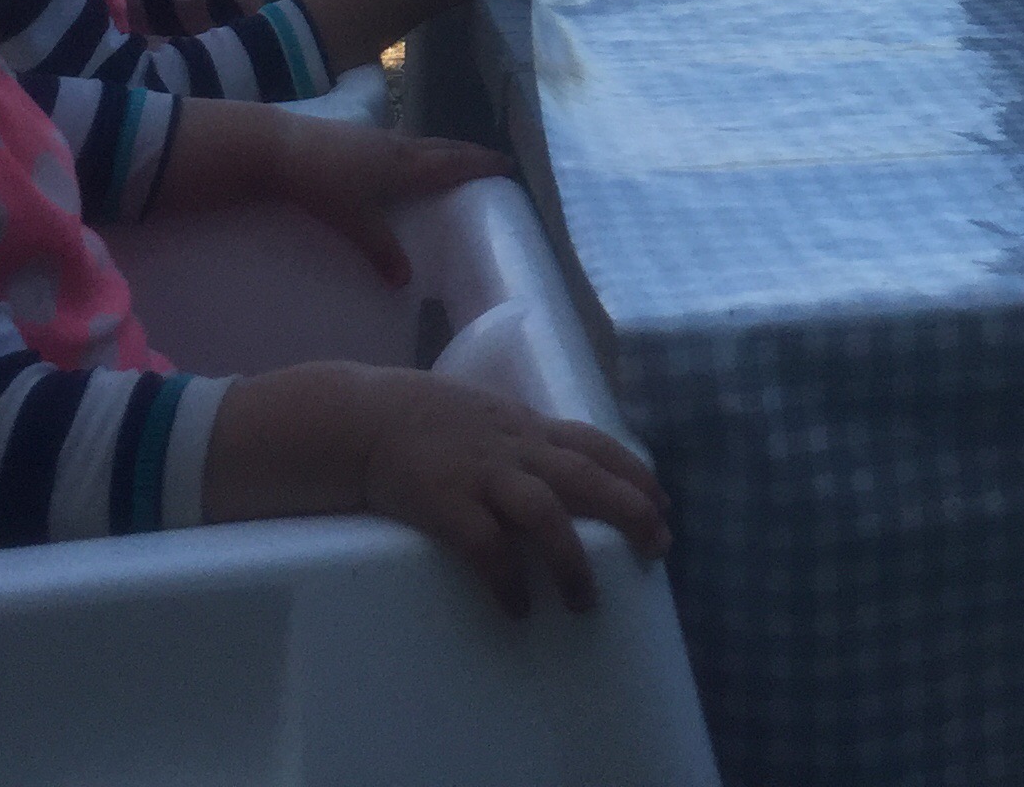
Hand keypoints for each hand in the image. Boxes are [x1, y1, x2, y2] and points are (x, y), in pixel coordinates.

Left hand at [269, 122, 506, 287]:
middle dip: (470, 154)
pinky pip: (403, 141)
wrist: (278, 147)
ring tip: (456, 158)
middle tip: (492, 160)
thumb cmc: (320, 183)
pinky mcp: (358, 135)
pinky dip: (419, 149)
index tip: (508, 165)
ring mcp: (377, 137)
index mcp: (404, 165)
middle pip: (444, 147)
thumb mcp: (353, 222)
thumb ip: (381, 250)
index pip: (453, 164)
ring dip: (445, 149)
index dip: (481, 165)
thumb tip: (406, 281)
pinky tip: (406, 158)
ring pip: (422, 142)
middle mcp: (397, 146)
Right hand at [351, 371, 669, 615]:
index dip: (635, 473)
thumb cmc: (422, 420)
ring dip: (572, 560)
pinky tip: (519, 608)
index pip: (596, 443)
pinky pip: (487, 548)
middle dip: (630, 510)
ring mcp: (482, 474)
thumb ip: (520, 438)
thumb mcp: (485, 415)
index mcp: (526, 427)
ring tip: (585, 602)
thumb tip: (559, 468)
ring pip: (546, 513)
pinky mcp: (446, 503)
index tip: (663, 502)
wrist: (359, 420)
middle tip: (659, 547)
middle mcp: (514, 447)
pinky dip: (508, 580)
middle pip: (588, 476)